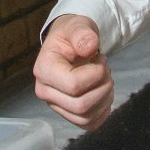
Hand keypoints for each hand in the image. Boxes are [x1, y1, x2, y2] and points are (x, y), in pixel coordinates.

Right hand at [33, 14, 114, 128]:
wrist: (69, 44)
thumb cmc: (71, 35)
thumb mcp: (77, 25)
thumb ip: (82, 33)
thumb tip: (90, 46)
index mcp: (44, 70)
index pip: (73, 85)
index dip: (95, 74)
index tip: (100, 59)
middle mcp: (45, 92)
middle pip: (81, 105)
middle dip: (103, 86)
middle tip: (105, 69)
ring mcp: (56, 105)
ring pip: (86, 117)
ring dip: (105, 98)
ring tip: (104, 78)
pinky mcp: (68, 114)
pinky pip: (89, 124)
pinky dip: (103, 110)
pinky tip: (103, 92)